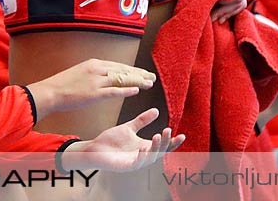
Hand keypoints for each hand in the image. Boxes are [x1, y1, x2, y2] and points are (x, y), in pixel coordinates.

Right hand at [28, 59, 153, 114]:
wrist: (50, 92)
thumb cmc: (63, 85)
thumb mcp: (80, 73)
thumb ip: (94, 74)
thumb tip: (106, 77)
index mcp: (94, 63)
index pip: (118, 66)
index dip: (132, 69)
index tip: (142, 72)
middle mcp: (97, 69)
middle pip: (123, 70)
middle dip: (139, 74)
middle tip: (151, 77)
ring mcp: (96, 81)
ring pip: (122, 79)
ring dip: (137, 81)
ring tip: (149, 83)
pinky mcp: (94, 93)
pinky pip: (114, 91)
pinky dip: (126, 91)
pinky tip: (136, 91)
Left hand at [63, 109, 183, 172]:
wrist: (95, 149)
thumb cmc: (111, 141)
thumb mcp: (129, 128)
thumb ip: (142, 120)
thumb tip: (156, 111)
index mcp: (145, 147)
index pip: (163, 146)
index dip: (173, 142)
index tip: (182, 135)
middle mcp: (143, 156)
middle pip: (160, 151)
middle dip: (166, 142)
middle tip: (168, 131)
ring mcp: (136, 162)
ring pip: (151, 157)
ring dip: (156, 147)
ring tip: (158, 135)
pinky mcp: (127, 166)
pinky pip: (138, 162)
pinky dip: (142, 156)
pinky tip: (144, 147)